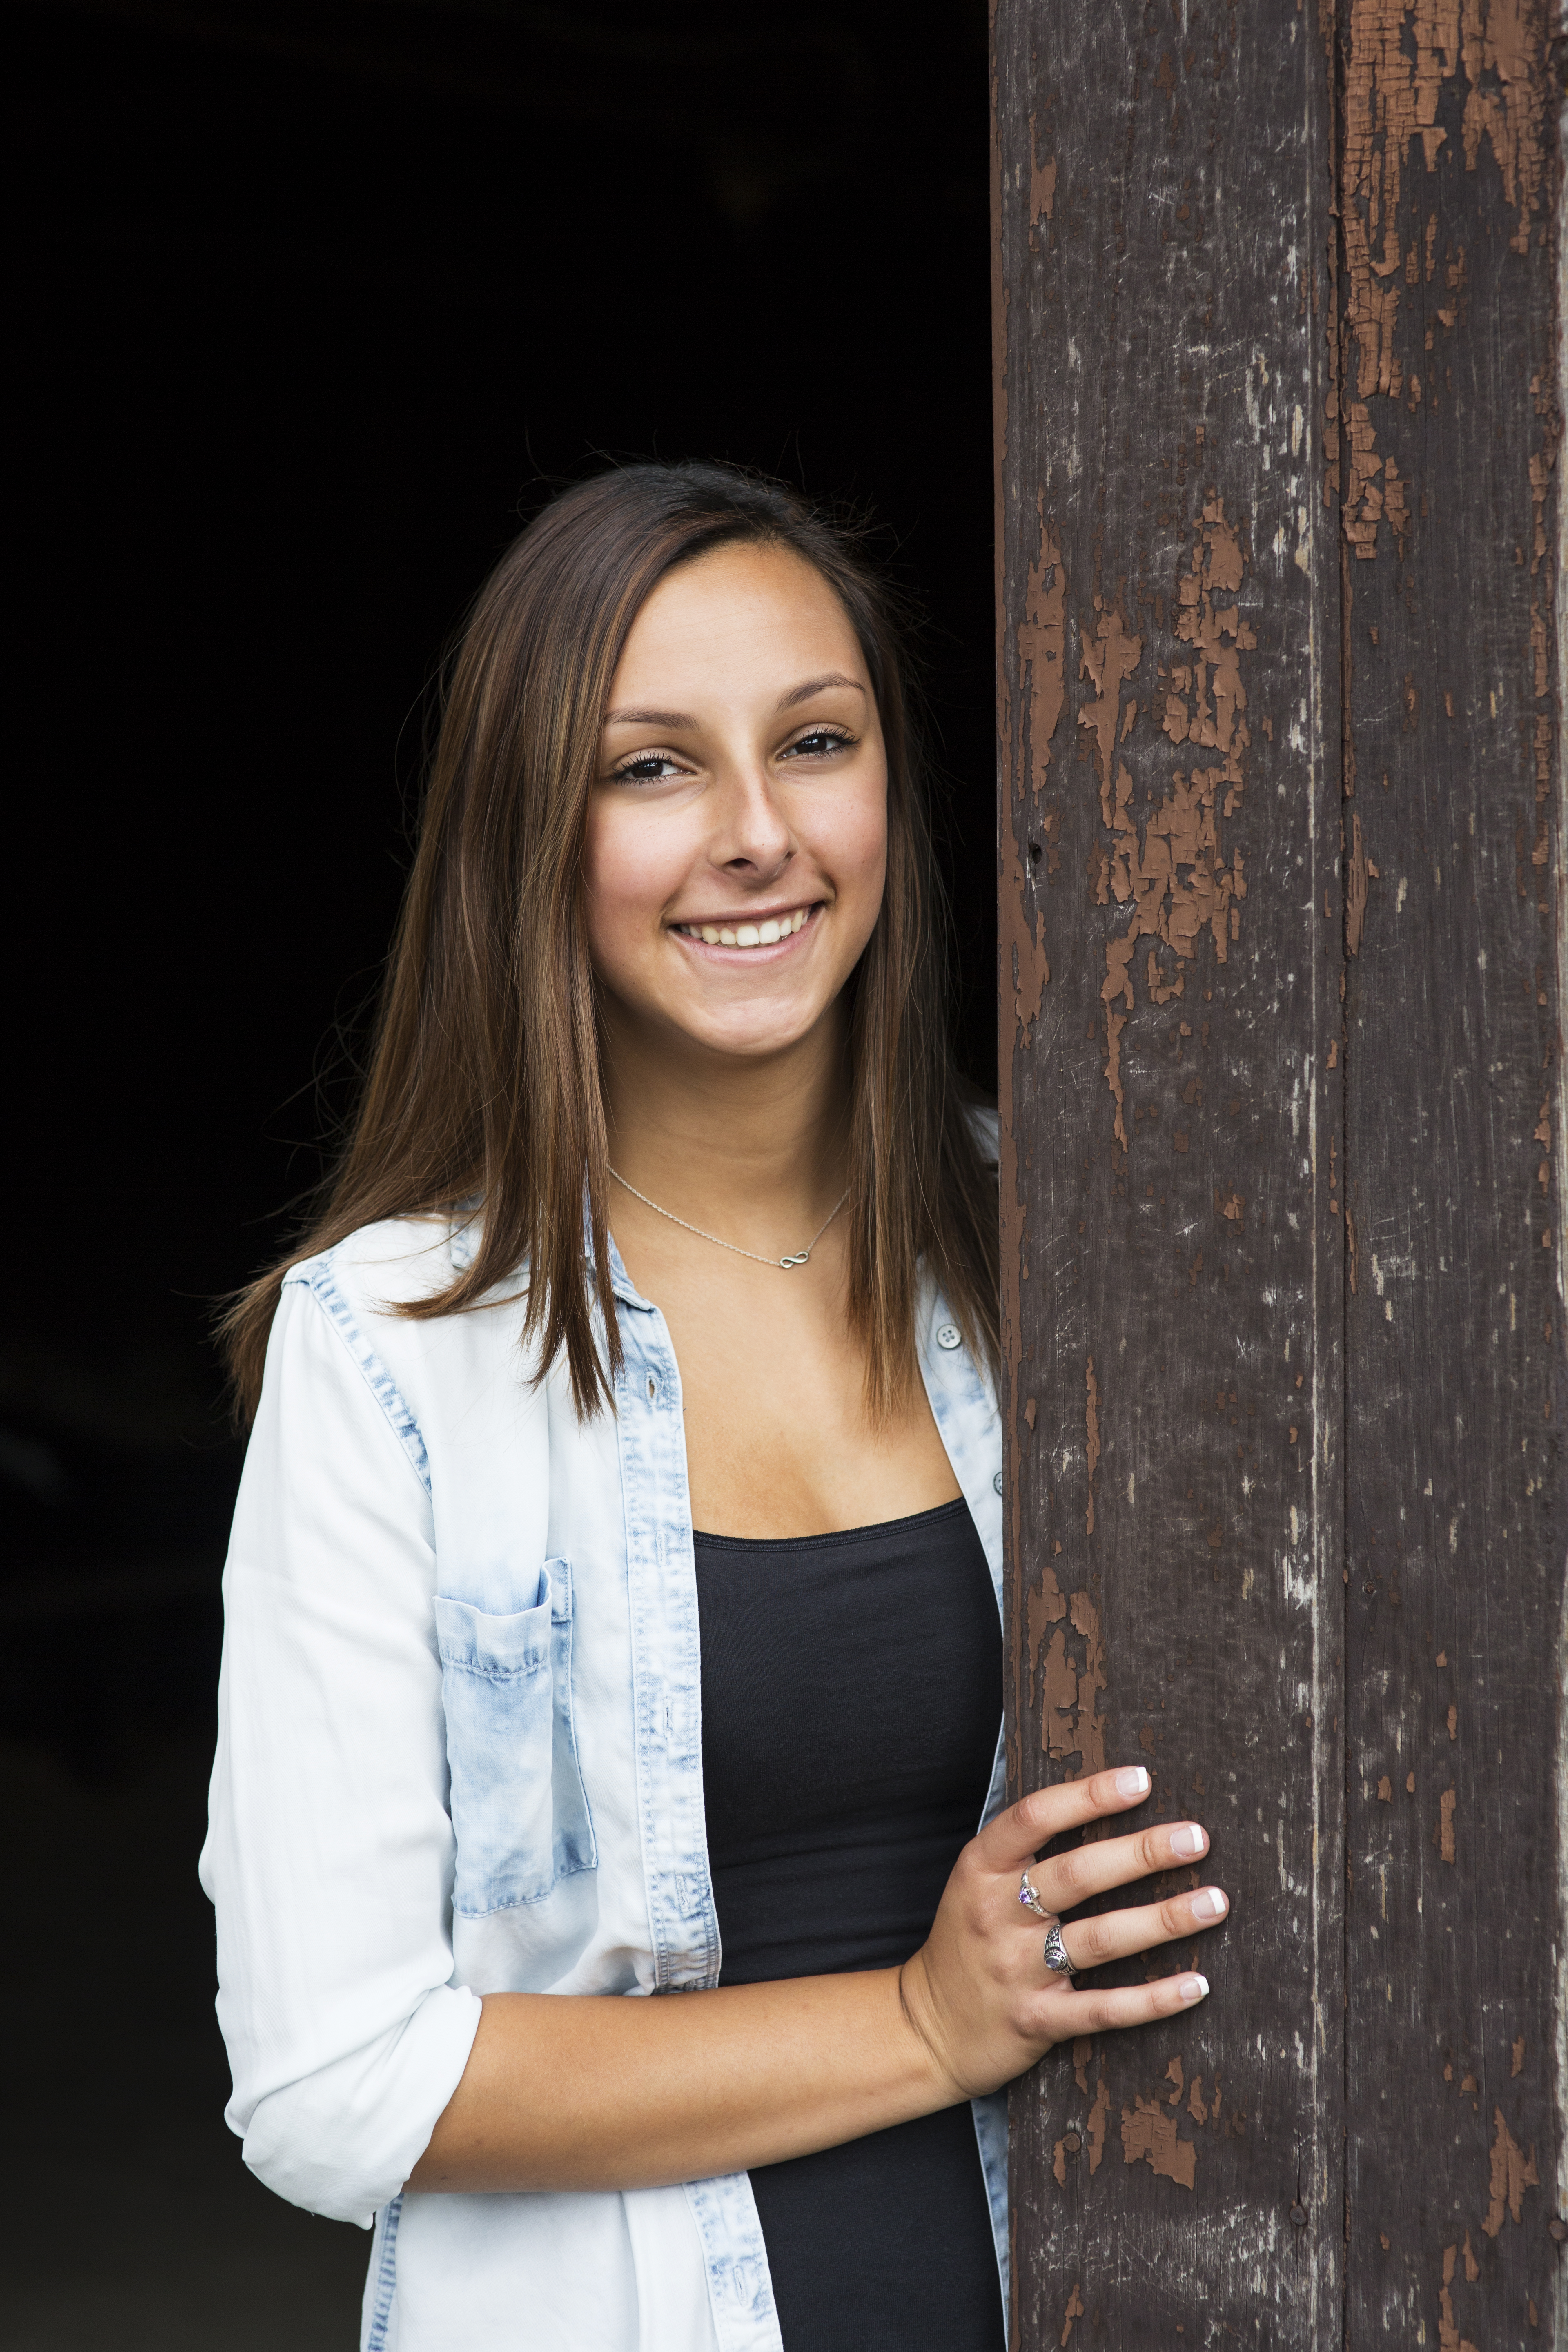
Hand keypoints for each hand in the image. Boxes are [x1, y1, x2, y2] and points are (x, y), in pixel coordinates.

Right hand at [898, 1765, 1224, 2101]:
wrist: (926, 2027)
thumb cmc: (968, 1939)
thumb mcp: (978, 1881)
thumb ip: (1028, 1850)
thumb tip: (1106, 1804)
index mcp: (981, 1868)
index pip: (1035, 1818)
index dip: (1089, 1796)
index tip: (1141, 1780)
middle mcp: (997, 1914)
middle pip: (1077, 1875)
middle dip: (1141, 1853)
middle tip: (1196, 1838)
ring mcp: (1016, 1970)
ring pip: (1100, 1940)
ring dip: (1163, 1920)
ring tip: (1214, 1902)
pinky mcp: (1037, 2021)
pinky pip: (1104, 2009)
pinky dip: (1154, 1999)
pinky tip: (1197, 1984)